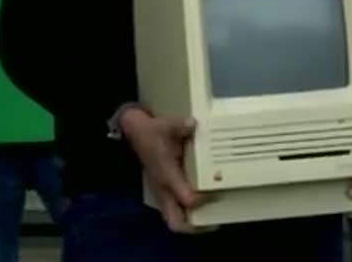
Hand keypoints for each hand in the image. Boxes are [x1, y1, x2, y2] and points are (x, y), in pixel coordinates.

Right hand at [119, 107, 208, 232]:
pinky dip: (186, 214)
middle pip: (176, 222)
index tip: (217, 194)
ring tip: (210, 219)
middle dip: (195, 228)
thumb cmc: (151, 131)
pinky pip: (173, 211)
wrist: (134, 131)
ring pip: (174, 220)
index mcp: (166, 175)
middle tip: (214, 223)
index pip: (186, 199)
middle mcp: (163, 189)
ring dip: (190, 223)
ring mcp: (161, 192)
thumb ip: (181, 127)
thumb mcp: (166, 125)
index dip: (203, 201)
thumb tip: (193, 125)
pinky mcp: (162, 191)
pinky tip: (200, 207)